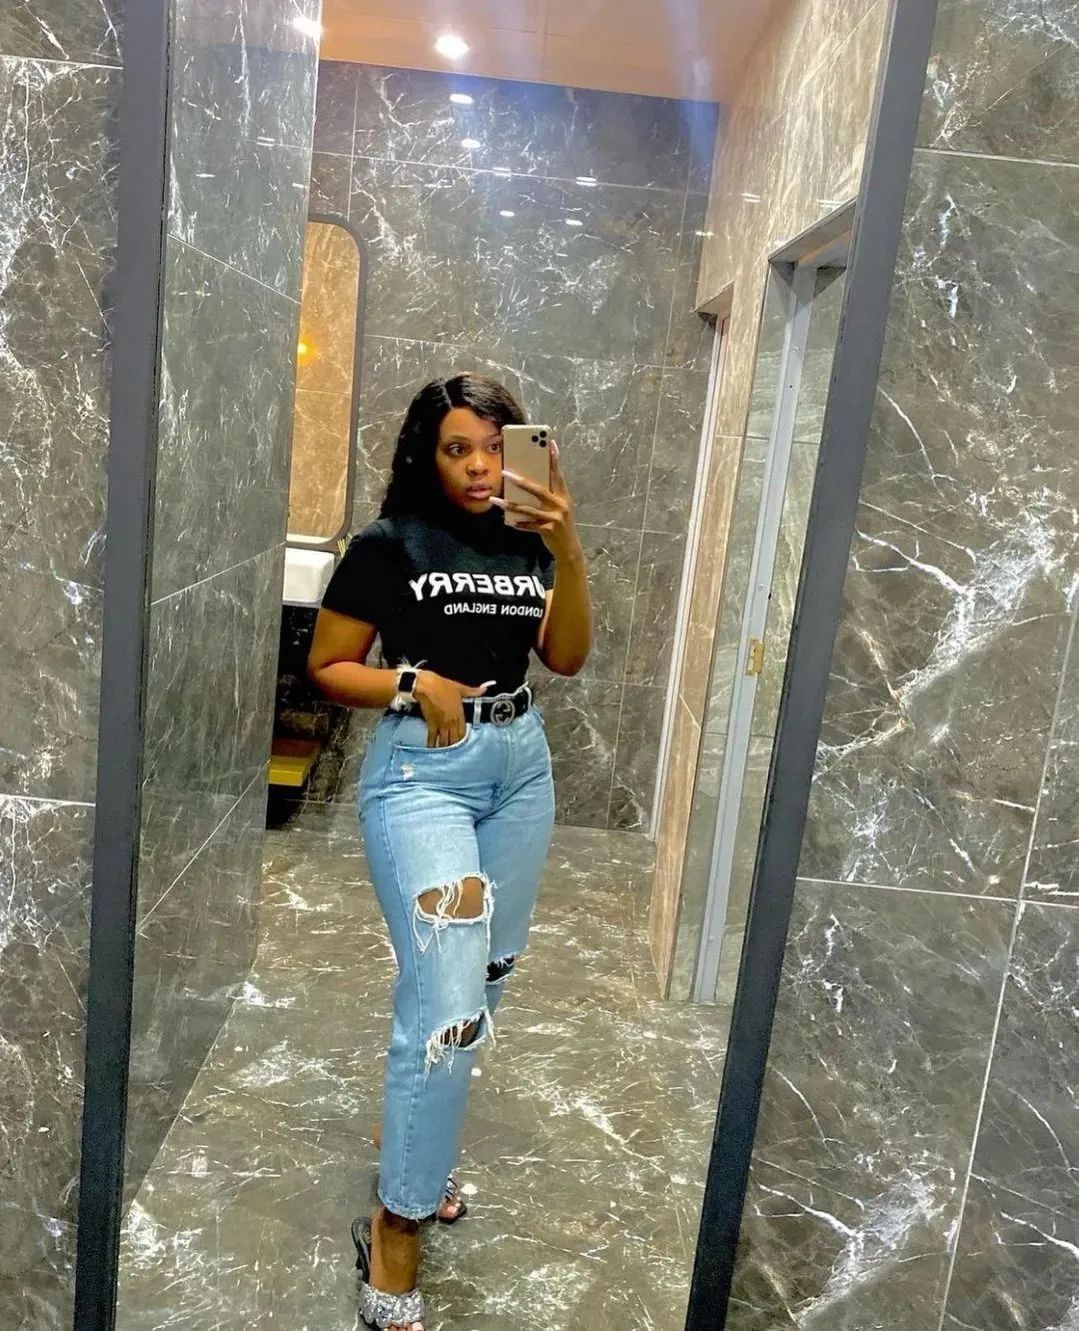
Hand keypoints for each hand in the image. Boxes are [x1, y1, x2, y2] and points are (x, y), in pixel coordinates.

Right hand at [414, 671, 490, 747]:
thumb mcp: (460, 688)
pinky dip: (432, 744)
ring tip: (444, 755)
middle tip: (454, 754)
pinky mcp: (431, 723)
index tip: (462, 744)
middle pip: (455, 738)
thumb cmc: (442, 685)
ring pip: (445, 740)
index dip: (462, 738)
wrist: (427, 685)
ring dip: (445, 748)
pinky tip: (432, 749)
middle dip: (454, 746)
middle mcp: (452, 721)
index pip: (463, 731)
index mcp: (459, 713)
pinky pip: (432, 737)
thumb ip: (473, 691)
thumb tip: (484, 689)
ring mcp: (441, 723)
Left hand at [492, 440, 581, 561]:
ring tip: (496, 500)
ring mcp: (555, 518)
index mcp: (563, 495)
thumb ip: (548, 495)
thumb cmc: (560, 524)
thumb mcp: (558, 507)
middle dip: (520, 481)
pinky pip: (530, 525)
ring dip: (510, 504)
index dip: (554, 459)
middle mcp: (561, 504)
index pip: (558, 474)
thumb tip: (526, 483)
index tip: (550, 444)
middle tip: (505, 473)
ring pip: (528, 508)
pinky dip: (519, 523)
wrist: (569, 548)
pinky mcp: (549, 530)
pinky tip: (508, 522)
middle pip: (538, 489)